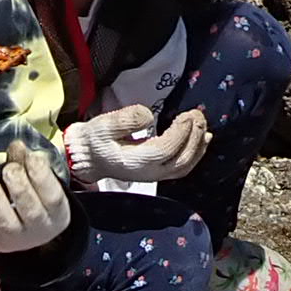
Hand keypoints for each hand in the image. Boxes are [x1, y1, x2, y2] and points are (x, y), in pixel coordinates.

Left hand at [0, 141, 73, 252]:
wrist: (27, 231)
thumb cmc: (34, 197)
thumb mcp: (37, 179)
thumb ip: (27, 162)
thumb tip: (17, 145)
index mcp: (56, 213)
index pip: (52, 197)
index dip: (41, 175)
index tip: (31, 157)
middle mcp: (38, 229)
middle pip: (30, 211)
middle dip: (18, 186)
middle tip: (8, 169)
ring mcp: (16, 239)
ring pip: (6, 223)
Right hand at [63, 104, 210, 188]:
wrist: (88, 156)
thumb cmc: (95, 140)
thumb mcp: (104, 125)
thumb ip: (126, 120)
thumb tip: (149, 117)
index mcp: (135, 162)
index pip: (165, 150)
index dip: (180, 133)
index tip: (186, 115)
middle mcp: (148, 173)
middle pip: (181, 159)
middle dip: (194, 136)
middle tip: (197, 115)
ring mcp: (155, 175)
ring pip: (185, 165)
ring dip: (198, 145)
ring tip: (202, 125)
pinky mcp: (158, 172)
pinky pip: (183, 167)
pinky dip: (196, 153)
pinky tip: (202, 139)